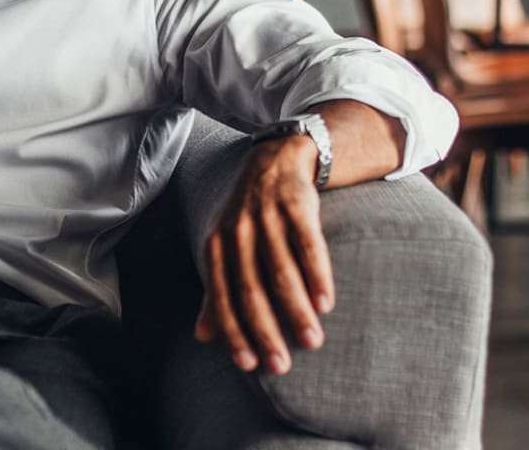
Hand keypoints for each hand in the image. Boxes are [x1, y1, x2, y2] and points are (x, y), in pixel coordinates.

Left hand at [193, 135, 333, 374]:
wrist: (275, 162)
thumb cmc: (248, 218)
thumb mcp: (224, 249)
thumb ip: (214, 292)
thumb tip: (202, 337)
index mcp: (216, 245)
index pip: (222, 296)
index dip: (234, 331)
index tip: (249, 365)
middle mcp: (238, 232)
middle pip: (251, 289)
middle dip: (266, 330)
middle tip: (282, 365)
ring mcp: (267, 217)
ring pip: (281, 271)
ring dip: (296, 309)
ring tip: (312, 340)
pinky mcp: (297, 206)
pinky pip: (308, 245)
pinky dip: (318, 275)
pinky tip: (327, 303)